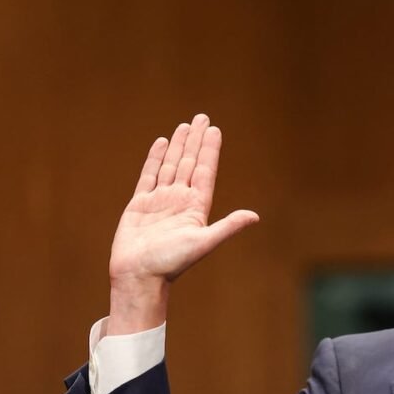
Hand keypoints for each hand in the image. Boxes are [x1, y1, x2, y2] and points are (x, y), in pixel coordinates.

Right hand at [107, 114, 258, 334]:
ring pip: (171, 166)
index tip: (214, 130)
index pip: (206, 172)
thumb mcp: (203, 242)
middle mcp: (180, 201)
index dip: (210, 150)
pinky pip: (148, 175)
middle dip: (196, 141)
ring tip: (185, 126)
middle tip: (202, 117)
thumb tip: (254, 216)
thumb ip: (227, 227)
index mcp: (196, 208)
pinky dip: (155, 159)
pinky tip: (161, 143)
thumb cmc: (171, 263)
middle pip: (190, 163)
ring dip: (178, 145)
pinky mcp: (140, 204)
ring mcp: (160, 201)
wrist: (139, 276)